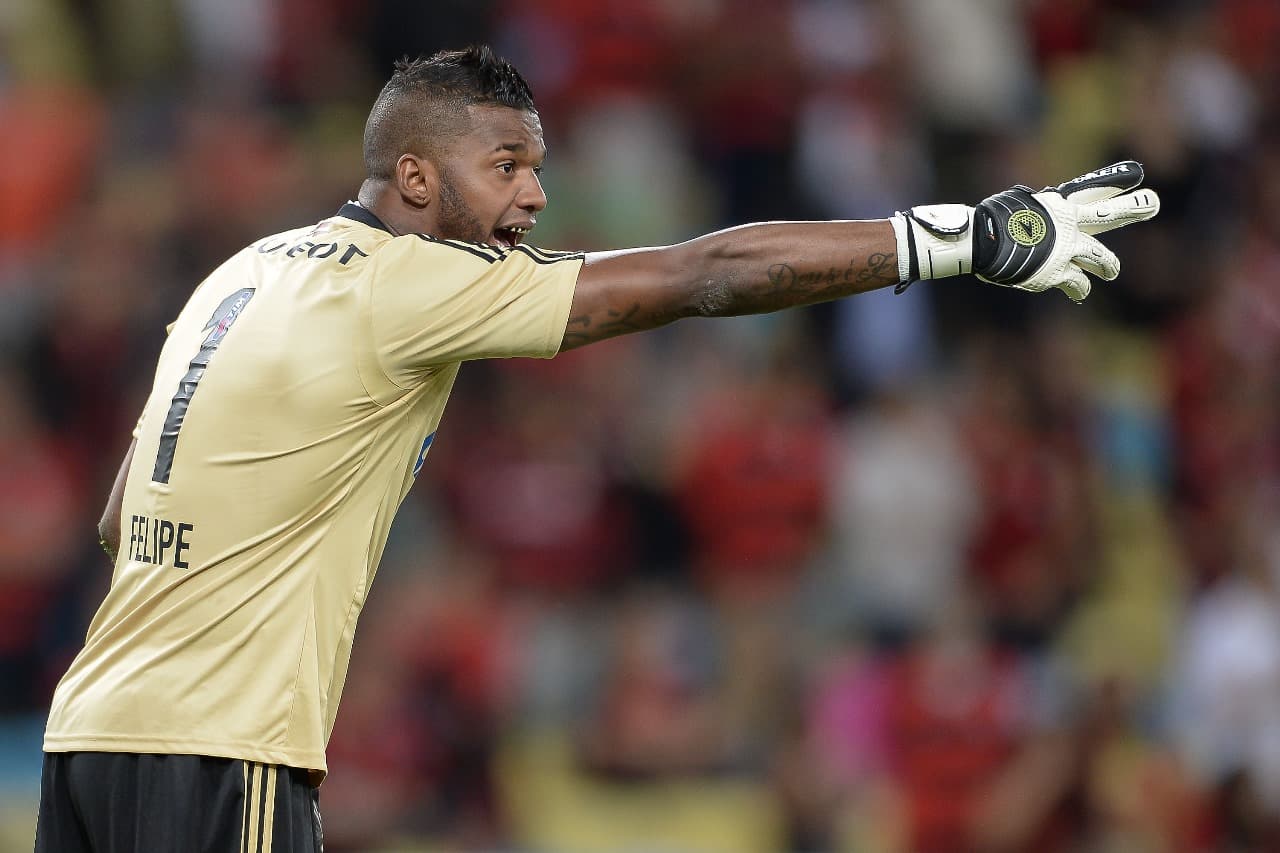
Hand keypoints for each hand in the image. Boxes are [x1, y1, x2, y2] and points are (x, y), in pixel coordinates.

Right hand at [893, 161, 1160, 301]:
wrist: (980, 242)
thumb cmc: (988, 223)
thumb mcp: (1015, 207)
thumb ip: (1032, 212)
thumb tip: (1030, 215)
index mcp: (1059, 204)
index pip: (1093, 189)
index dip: (1116, 182)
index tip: (1136, 175)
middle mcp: (1070, 225)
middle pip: (1110, 214)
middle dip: (1134, 208)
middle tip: (1152, 202)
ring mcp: (1068, 250)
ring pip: (1103, 259)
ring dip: (1108, 265)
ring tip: (1110, 271)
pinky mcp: (1058, 274)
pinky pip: (1078, 284)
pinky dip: (1078, 288)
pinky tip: (1079, 292)